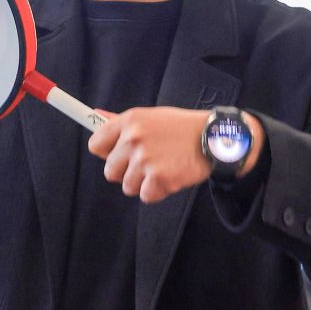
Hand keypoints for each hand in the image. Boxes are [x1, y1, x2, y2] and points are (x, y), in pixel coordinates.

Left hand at [87, 107, 260, 203]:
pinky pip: (145, 196)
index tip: (119, 156)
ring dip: (144, 183)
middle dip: (127, 172)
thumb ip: (121, 121)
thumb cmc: (182, 128)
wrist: (214, 138)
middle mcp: (133, 139)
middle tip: (148, 164)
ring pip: (127, 186)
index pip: (95, 145)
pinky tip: (171, 176)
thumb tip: (96, 114)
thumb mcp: (152, 117)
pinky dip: (158, 191)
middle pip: (110, 171)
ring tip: (163, 168)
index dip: (107, 154)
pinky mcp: (158, 178)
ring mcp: (145, 159)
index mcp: (130, 121)